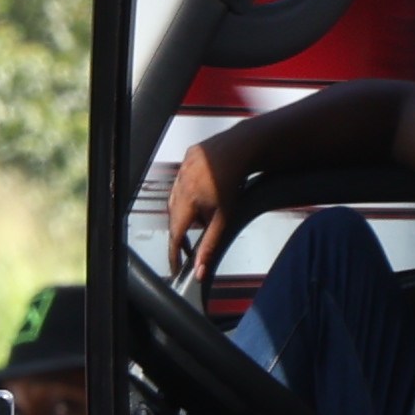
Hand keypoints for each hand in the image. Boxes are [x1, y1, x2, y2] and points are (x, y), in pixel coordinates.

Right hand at [162, 134, 239, 278]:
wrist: (241, 146)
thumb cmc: (234, 181)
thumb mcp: (224, 218)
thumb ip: (210, 244)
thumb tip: (200, 268)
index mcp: (186, 200)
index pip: (175, 234)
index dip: (174, 253)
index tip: (175, 266)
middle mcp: (179, 184)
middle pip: (174, 217)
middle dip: (183, 233)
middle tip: (190, 247)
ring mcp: (181, 170)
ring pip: (177, 199)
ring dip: (187, 213)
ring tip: (204, 218)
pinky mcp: (186, 159)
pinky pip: (182, 183)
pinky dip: (189, 194)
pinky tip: (203, 195)